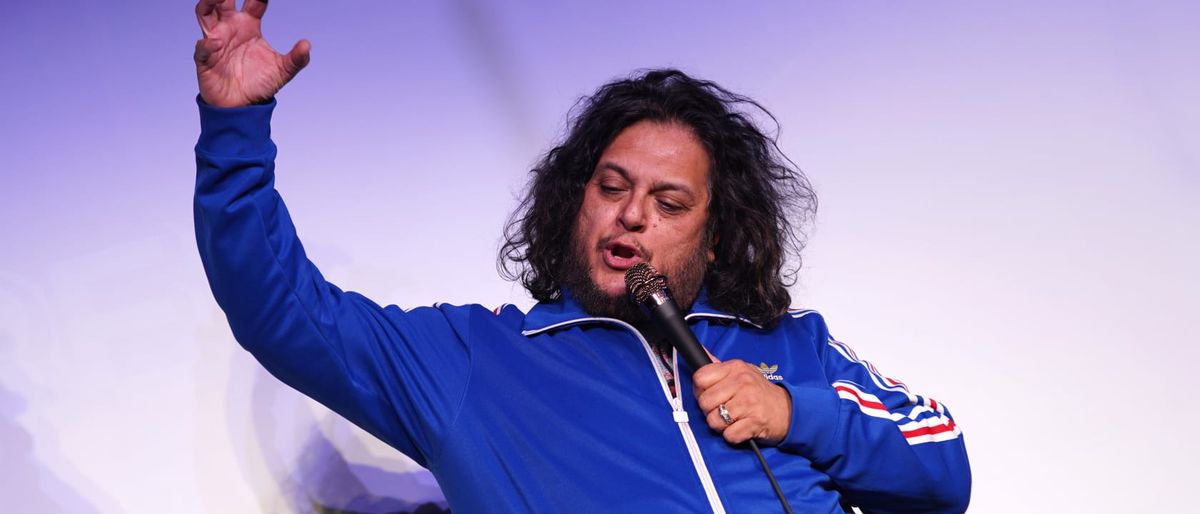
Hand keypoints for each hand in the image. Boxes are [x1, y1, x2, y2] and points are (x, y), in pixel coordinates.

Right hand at [194, 0, 310, 106]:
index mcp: (249, 26)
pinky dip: (207, 44)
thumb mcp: (283, 71)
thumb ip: (297, 59)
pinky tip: (217, 43)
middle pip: (224, 1)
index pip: (254, 1)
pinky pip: (202, 47)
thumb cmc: (260, 84)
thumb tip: (307, 45)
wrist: (242, 107)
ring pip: (205, 13)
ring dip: (209, 3)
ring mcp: (216, 40)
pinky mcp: (205, 59)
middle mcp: (231, 28)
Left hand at [693, 353, 791, 445]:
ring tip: (732, 419)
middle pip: (704, 402)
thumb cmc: (760, 392)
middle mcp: (742, 383)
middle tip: (722, 409)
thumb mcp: (742, 372)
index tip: (709, 393)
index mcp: (736, 368)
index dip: (700, 390)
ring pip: (714, 420)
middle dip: (710, 410)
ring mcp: (749, 402)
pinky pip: (729, 435)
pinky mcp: (755, 422)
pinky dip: (732, 435)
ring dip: (720, 425)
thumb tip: (701, 351)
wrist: (788, 410)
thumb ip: (719, 366)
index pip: (700, 378)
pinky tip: (740, 427)